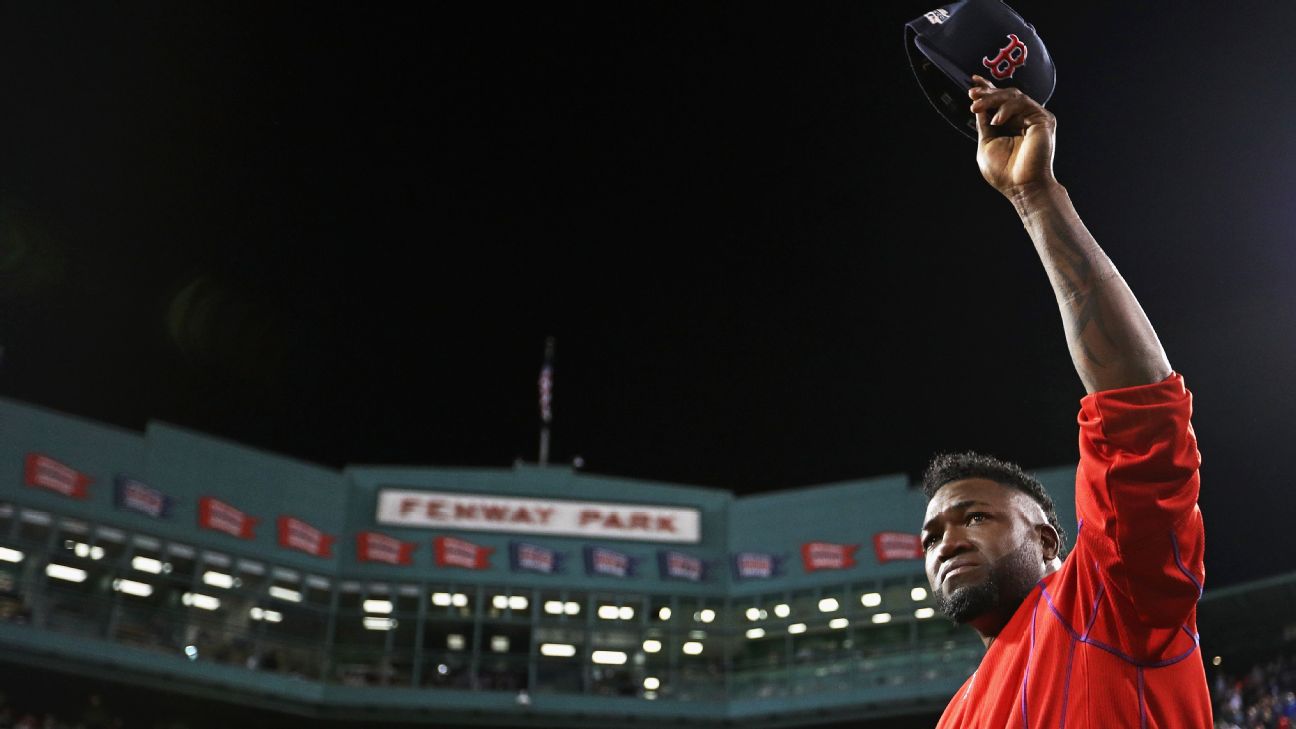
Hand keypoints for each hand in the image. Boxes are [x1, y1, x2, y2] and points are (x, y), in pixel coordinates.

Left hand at [969, 75, 1056, 196]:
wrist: (1021, 187)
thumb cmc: (1004, 172)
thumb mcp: (986, 143)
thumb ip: (984, 123)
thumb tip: (977, 105)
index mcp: (1009, 124)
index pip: (999, 102)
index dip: (987, 89)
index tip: (973, 82)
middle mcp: (1022, 119)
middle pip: (1005, 95)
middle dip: (987, 93)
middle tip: (972, 95)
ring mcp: (1034, 118)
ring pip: (1013, 96)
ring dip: (992, 98)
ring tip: (977, 107)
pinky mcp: (1043, 119)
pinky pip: (1023, 103)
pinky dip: (1006, 109)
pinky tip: (997, 120)